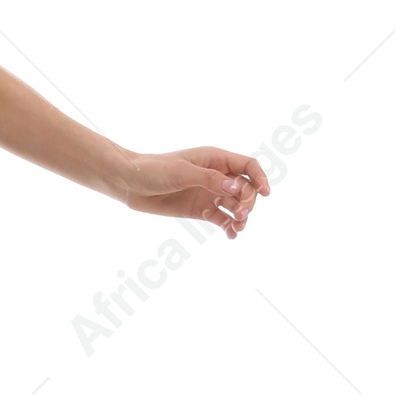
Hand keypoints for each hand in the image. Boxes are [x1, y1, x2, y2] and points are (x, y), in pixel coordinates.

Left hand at [120, 148, 268, 238]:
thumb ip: (210, 180)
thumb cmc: (153, 170)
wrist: (129, 183)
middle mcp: (216, 176)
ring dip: (241, 217)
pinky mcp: (200, 210)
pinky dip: (229, 226)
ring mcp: (208, 193)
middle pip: (245, 189)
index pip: (247, 166)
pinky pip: (222, 219)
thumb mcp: (181, 172)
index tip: (266, 194)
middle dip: (248, 202)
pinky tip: (231, 235)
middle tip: (240, 214)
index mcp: (215, 159)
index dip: (260, 178)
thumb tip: (236, 189)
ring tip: (237, 227)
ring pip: (236, 206)